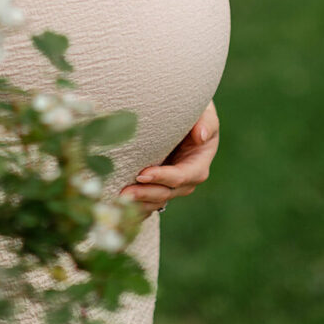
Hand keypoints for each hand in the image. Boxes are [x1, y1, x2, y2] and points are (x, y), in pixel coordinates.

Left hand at [118, 101, 219, 217]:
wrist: (184, 118)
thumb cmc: (196, 113)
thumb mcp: (206, 114)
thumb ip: (206, 122)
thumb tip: (200, 136)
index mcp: (198, 165)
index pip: (181, 176)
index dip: (162, 177)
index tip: (142, 174)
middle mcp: (185, 181)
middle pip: (165, 193)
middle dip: (144, 194)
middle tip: (123, 193)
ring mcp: (171, 187)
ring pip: (155, 202)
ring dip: (136, 204)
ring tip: (117, 201)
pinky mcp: (158, 188)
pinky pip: (147, 204)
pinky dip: (134, 209)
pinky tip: (118, 209)